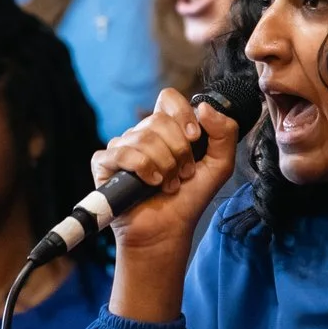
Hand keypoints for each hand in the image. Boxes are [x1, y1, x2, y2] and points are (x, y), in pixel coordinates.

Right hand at [95, 89, 240, 320]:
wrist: (169, 230)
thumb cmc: (190, 198)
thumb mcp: (219, 165)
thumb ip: (224, 134)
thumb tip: (204, 107)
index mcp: (167, 129)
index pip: (169, 99)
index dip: (183, 115)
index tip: (195, 139)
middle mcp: (142, 134)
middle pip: (158, 120)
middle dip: (178, 151)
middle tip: (182, 174)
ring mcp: (121, 147)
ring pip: (142, 137)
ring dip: (164, 166)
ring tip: (167, 185)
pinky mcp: (104, 163)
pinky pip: (121, 152)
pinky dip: (142, 169)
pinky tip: (150, 184)